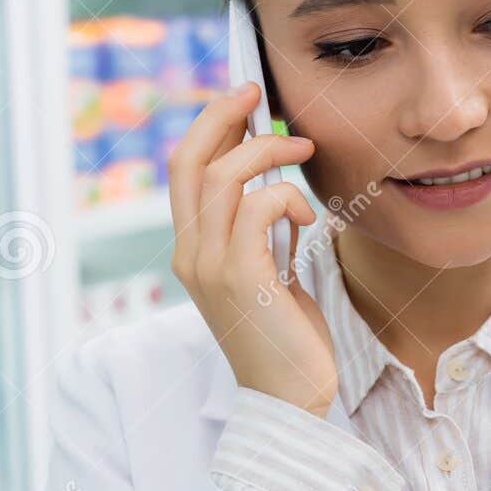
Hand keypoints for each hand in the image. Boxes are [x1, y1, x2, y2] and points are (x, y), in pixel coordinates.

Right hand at [168, 82, 338, 414]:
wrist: (292, 399)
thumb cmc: (288, 336)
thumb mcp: (268, 271)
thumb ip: (259, 232)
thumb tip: (273, 181)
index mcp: (192, 251)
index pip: (183, 170)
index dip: (209, 126)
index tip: (242, 99)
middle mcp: (190, 255)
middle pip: (190, 160)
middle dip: (223, 115)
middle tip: (258, 91)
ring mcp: (210, 267)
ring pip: (225, 176)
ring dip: (269, 151)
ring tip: (303, 151)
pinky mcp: (241, 278)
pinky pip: (259, 207)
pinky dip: (287, 198)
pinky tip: (307, 220)